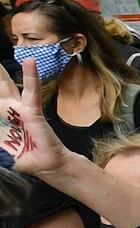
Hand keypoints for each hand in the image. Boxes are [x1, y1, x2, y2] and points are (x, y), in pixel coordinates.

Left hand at [0, 58, 72, 176]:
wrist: (46, 165)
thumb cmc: (24, 157)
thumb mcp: (0, 150)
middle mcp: (7, 109)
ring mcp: (19, 108)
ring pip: (6, 84)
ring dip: (1, 71)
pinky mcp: (32, 110)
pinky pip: (31, 91)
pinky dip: (31, 76)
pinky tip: (30, 62)